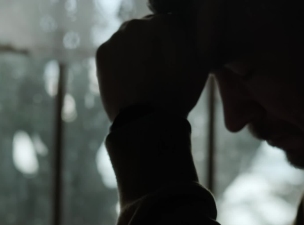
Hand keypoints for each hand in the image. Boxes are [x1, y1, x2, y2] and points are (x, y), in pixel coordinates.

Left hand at [95, 13, 209, 121]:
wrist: (147, 121)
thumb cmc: (179, 94)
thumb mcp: (201, 64)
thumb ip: (194, 40)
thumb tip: (187, 33)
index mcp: (165, 23)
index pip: (171, 23)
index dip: (174, 41)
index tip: (175, 57)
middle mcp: (138, 24)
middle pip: (148, 28)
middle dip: (153, 43)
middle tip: (159, 69)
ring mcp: (117, 37)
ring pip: (129, 39)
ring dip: (136, 50)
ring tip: (143, 76)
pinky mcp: (102, 52)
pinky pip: (114, 51)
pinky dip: (120, 62)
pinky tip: (129, 79)